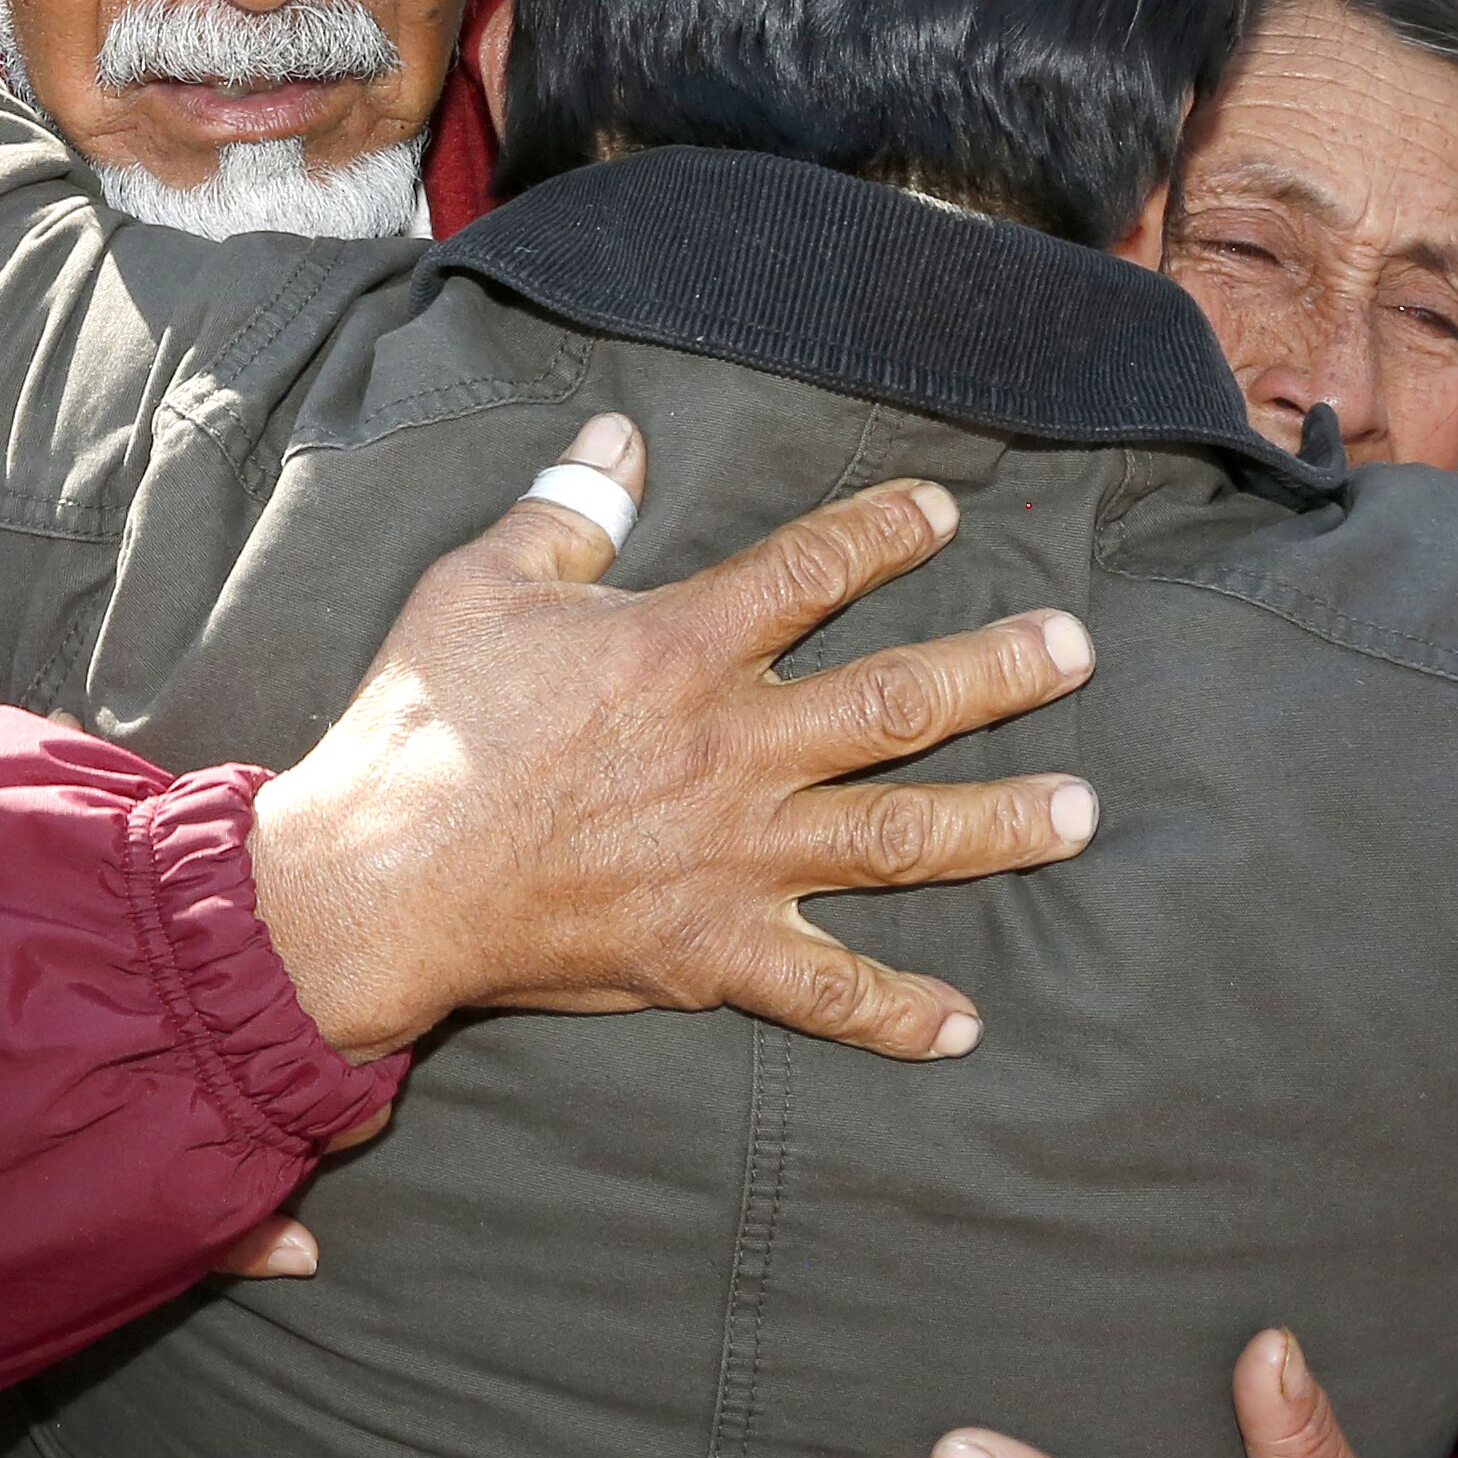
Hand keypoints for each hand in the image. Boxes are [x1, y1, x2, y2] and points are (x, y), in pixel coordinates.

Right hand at [245, 415, 1094, 1068]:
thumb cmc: (421, 727)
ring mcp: (732, 856)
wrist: (376, 882)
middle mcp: (732, 748)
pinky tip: (964, 1024)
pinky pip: (825, 990)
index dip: (884, 533)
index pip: (812, 569)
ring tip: (1081, 810)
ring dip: (998, 824)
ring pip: (898, 837)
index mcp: (679, 647)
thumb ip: (566, 509)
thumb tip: (620, 433)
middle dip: (999, 671)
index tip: (942, 512)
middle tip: (1074, 648)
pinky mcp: (710, 950)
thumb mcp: (479, 585)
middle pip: (898, 701)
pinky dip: (896, 1013)